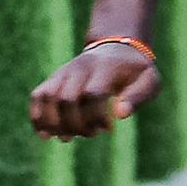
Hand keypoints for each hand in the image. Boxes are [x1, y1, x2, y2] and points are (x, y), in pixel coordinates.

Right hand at [30, 40, 157, 138]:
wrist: (117, 47)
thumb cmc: (134, 71)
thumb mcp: (149, 81)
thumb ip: (138, 97)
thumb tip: (120, 115)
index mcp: (105, 68)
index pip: (92, 94)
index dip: (96, 117)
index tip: (108, 129)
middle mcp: (80, 68)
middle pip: (67, 99)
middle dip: (76, 125)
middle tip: (91, 134)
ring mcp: (64, 72)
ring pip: (48, 98)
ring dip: (55, 125)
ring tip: (69, 138)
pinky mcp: (54, 78)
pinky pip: (37, 96)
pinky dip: (37, 117)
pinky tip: (47, 135)